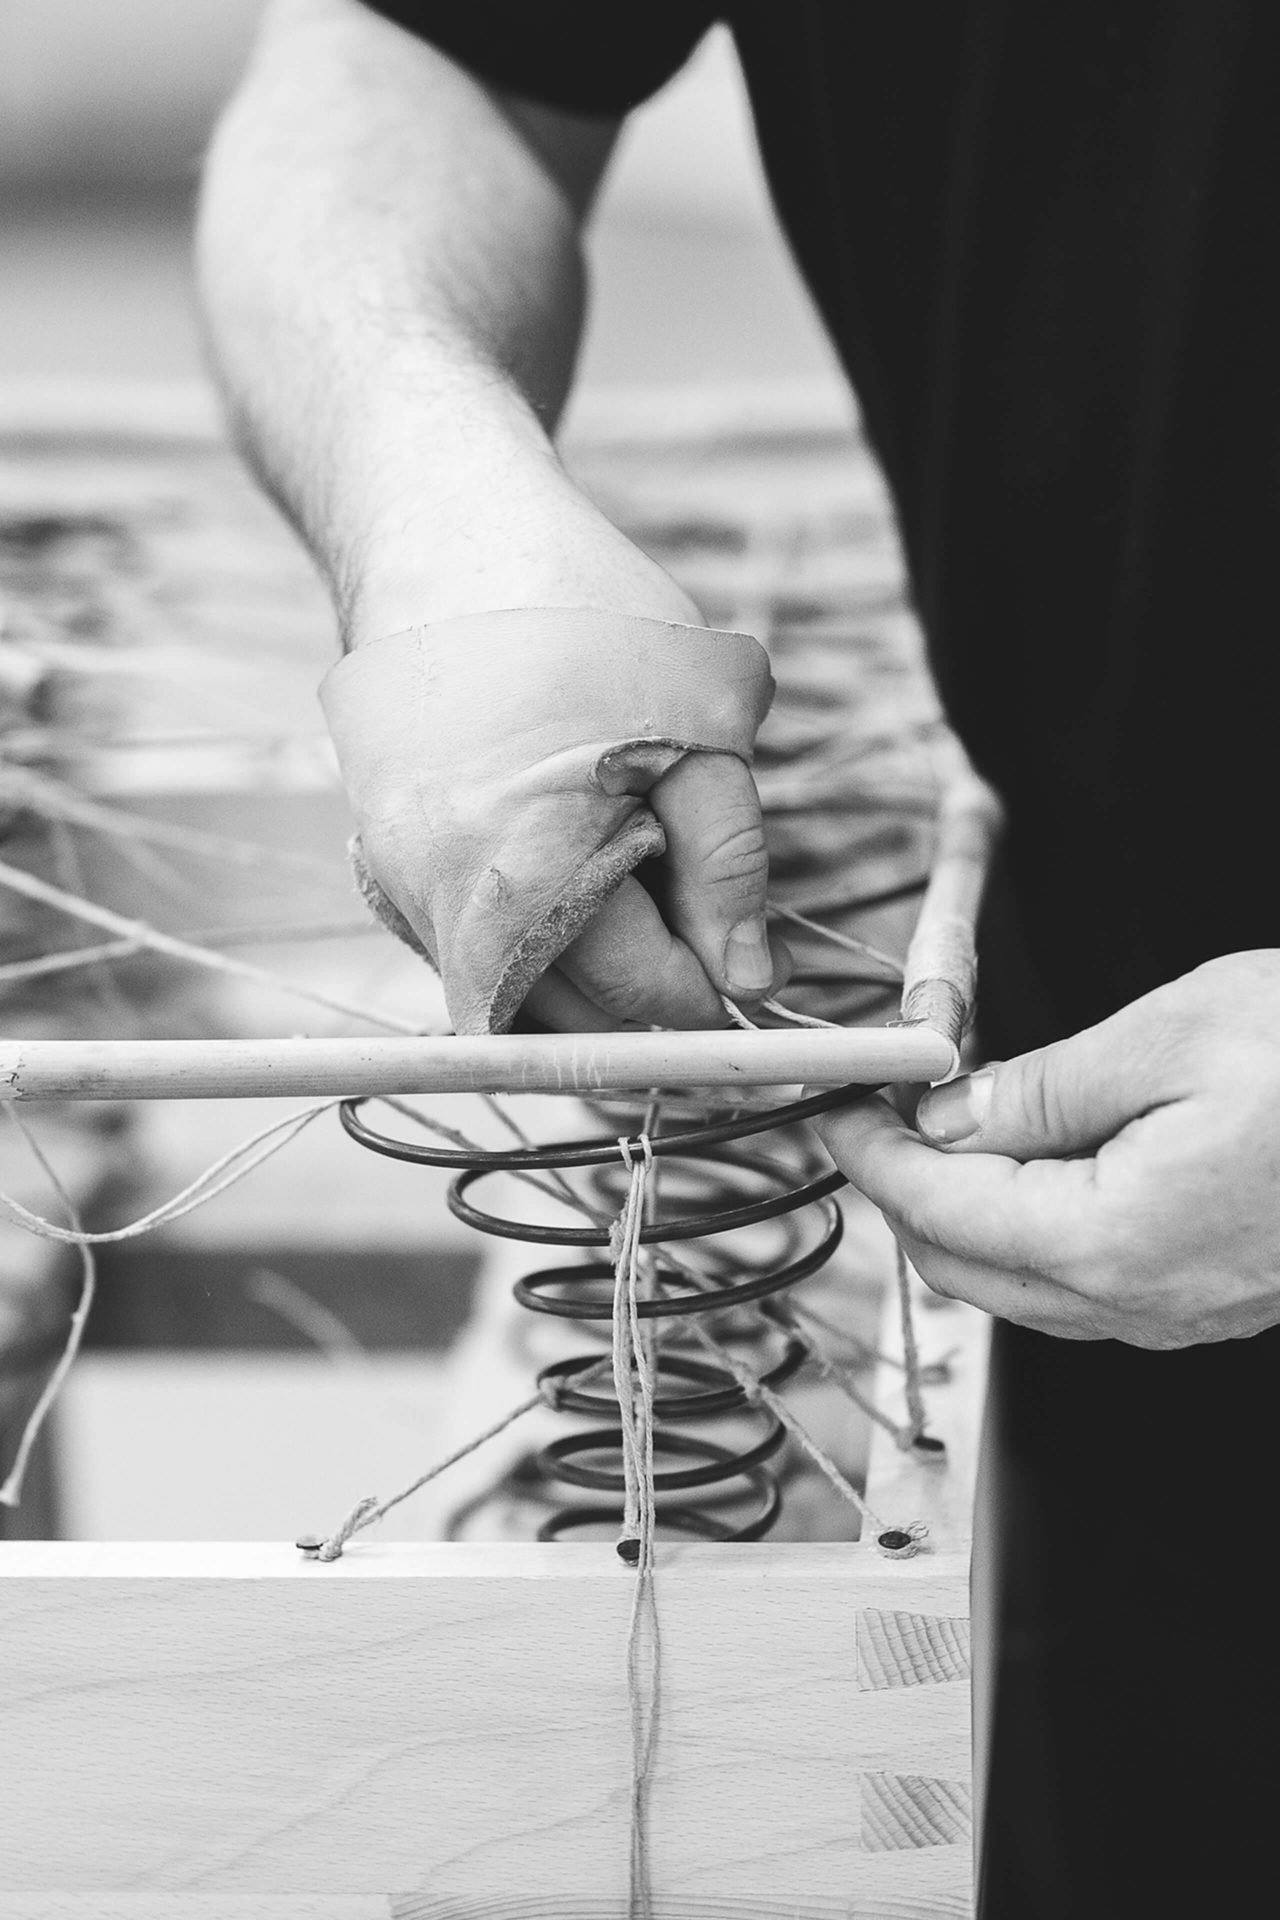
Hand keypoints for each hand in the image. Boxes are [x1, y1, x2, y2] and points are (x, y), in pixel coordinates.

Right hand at [323, 538, 787, 1032]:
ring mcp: (397, 884)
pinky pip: (471, 946)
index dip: (708, 991)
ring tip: (635, 876)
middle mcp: (441, 894)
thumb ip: (729, 864)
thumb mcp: (697, 726)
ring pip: (516, 993)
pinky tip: (571, 857)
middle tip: (700, 923)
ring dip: (589, 971)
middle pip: (569, 1018)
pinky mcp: (379, 865)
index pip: (637, 991)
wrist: (440, 526)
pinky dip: (535, 934)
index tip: (751, 969)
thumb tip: (750, 982)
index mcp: (527, 865)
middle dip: (647, 991)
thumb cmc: (583, 613)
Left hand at [813, 952, 1279, 1348]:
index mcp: (1112, 1239)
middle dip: (903, 1187)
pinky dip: (1030, 1225)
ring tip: (954, 1117)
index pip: (937, 1207)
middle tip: (882, 1105)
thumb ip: (1042, 1088)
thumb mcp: (1171, 1035)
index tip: (835, 1103)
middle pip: (963, 1264)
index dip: (869, 1151)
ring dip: (964, 1208)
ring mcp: (1180, 1312)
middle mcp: (1140, 1300)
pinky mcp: (1212, 1297)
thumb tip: (950, 1118)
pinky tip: (1038, 1156)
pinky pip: (1083, 1282)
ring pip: (1019, 1282)